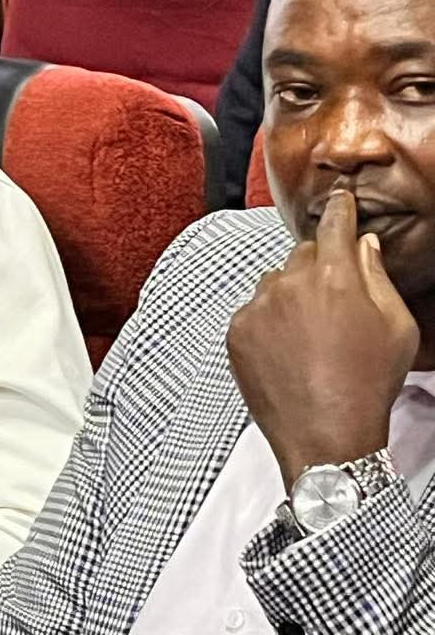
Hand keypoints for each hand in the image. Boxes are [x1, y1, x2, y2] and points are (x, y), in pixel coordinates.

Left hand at [227, 189, 418, 488]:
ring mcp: (258, 307)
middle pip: (302, 255)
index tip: (339, 200)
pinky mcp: (237, 331)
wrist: (325, 434)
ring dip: (290, 295)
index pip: (334, 225)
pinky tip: (288, 351)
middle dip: (318, 267)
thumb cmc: (368, 383)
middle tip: (334, 303)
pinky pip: (253, 312)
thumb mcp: (397, 327)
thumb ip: (378, 277)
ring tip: (310, 335)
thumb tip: (363, 245)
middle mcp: (290, 283)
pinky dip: (268, 322)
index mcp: (334, 276)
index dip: (339, 210)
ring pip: (275, 283)